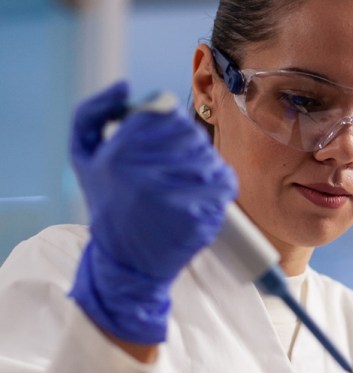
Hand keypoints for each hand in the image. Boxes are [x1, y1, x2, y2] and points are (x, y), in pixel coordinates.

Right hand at [68, 81, 237, 343]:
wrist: (126, 263)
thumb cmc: (108, 205)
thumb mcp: (84, 155)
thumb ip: (95, 112)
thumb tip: (125, 86)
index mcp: (119, 151)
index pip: (167, 114)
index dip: (171, 126)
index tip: (164, 145)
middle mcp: (145, 171)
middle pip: (192, 135)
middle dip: (189, 148)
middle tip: (178, 169)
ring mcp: (175, 194)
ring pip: (210, 157)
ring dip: (204, 168)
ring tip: (187, 185)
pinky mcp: (199, 216)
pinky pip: (225, 183)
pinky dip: (219, 187)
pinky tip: (202, 198)